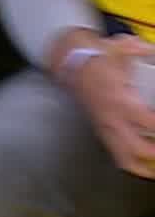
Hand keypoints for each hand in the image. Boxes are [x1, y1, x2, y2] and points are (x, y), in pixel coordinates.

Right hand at [65, 32, 154, 177]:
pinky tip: (144, 161)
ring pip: (125, 158)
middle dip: (153, 155)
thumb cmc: (98, 55)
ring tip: (154, 168)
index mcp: (121, 99)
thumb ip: (144, 50)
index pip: (151, 123)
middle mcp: (112, 118)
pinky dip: (132, 160)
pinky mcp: (101, 129)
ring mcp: (105, 126)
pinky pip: (117, 152)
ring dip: (143, 166)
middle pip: (138, 150)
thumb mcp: (125, 48)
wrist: (70, 61)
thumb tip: (152, 50)